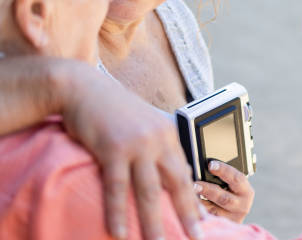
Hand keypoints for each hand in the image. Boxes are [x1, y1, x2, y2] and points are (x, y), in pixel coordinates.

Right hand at [60, 66, 203, 239]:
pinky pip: (116, 188)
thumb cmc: (114, 109)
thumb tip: (165, 172)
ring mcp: (136, 145)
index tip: (201, 218)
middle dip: (187, 213)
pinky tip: (118, 232)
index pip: (185, 171)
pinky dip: (117, 212)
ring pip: (149, 192)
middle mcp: (157, 140)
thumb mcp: (144, 124)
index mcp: (168, 134)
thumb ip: (157, 145)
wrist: (85, 89)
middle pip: (176, 183)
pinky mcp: (112, 150)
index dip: (194, 197)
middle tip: (196, 237)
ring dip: (153, 222)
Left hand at [194, 160, 253, 222]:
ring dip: (199, 203)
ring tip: (188, 196)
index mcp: (246, 191)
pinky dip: (198, 212)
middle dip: (207, 190)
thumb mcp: (233, 184)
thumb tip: (207, 166)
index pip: (237, 178)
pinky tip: (189, 206)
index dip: (224, 170)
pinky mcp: (222, 225)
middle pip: (223, 197)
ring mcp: (232, 218)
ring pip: (213, 211)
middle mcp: (242, 206)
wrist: (235, 212)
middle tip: (194, 184)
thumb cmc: (232, 192)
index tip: (211, 165)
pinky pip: (208, 219)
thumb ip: (224, 177)